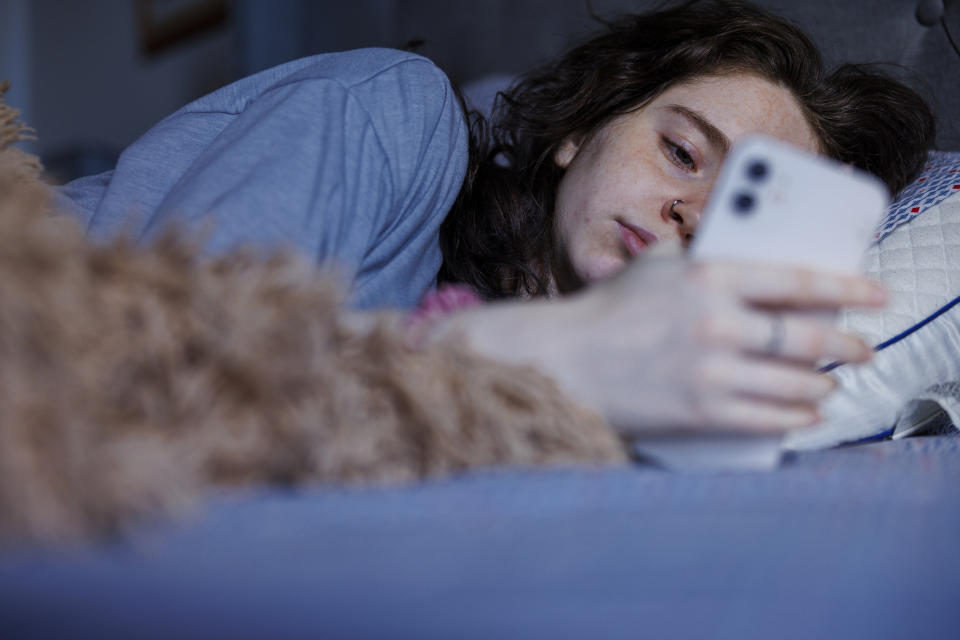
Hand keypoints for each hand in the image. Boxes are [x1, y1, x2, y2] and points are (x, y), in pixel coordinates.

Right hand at [442, 252, 884, 435]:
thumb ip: (707, 255)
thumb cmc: (609, 308)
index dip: (847, 288)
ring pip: (796, 383)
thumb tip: (756, 261)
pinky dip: (797, 417)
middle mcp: (716, 324)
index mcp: (708, 277)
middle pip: (808, 338)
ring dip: (824, 385)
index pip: (797, 281)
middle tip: (861, 349)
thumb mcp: (657, 263)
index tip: (877, 295)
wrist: (563, 359)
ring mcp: (710, 372)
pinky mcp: (700, 412)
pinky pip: (768, 418)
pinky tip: (807, 413)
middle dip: (847, 346)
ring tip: (830, 384)